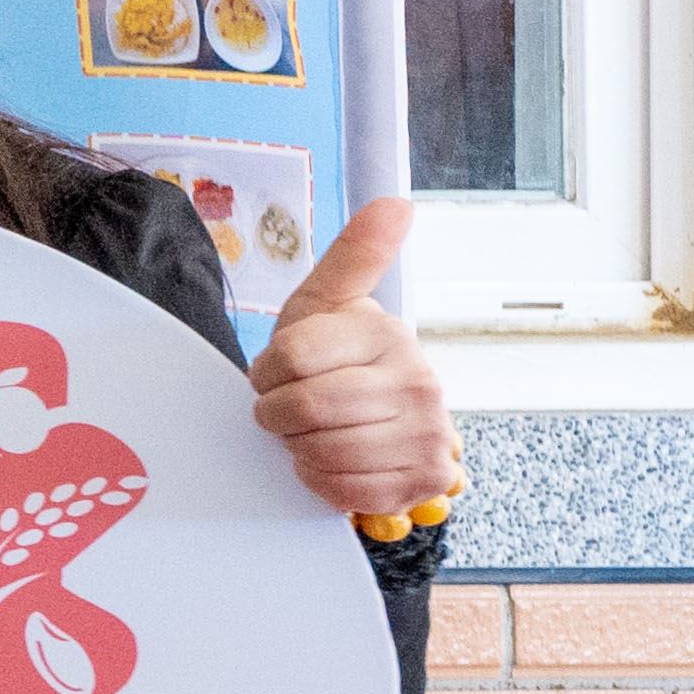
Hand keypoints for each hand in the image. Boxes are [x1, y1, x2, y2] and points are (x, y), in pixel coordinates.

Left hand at [245, 195, 462, 521]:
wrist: (373, 422)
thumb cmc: (335, 361)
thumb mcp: (328, 306)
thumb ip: (353, 255)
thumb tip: (396, 203)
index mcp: (389, 334)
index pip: (291, 358)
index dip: (266, 373)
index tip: (278, 373)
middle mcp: (419, 381)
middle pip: (302, 408)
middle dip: (277, 414)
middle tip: (289, 409)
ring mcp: (427, 434)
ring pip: (320, 451)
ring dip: (298, 448)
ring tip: (311, 432)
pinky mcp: (421, 480)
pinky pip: (342, 490)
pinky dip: (320, 480)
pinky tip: (331, 460)